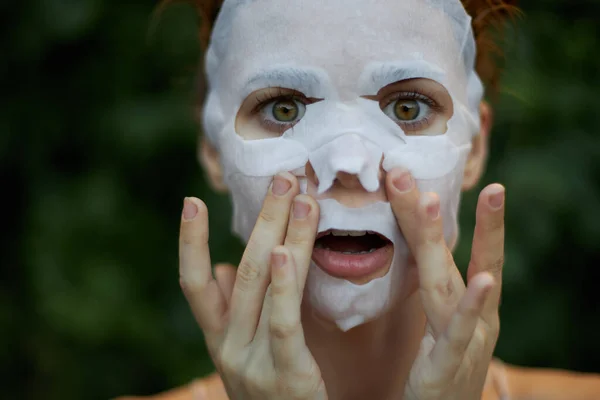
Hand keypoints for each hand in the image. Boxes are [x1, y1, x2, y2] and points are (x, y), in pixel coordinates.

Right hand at [178, 173, 326, 399]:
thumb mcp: (247, 353)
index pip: (193, 285)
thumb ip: (236, 312)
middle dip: (262, 220)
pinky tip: (288, 251)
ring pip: (262, 285)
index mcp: (219, 338)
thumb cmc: (274, 391)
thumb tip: (223, 268)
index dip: (189, 243)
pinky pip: (283, 322)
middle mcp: (228, 346)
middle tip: (282, 177)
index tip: (191, 201)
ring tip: (300, 198)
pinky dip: (284, 284)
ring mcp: (252, 361)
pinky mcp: (286, 375)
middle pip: (241, 270)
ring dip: (281, 236)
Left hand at [386, 168, 504, 399]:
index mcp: (464, 304)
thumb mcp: (440, 323)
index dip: (429, 209)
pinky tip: (483, 279)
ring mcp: (468, 339)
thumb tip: (417, 243)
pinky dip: (474, 305)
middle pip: (445, 257)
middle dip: (429, 213)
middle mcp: (473, 315)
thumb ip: (432, 285)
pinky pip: (460, 333)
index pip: (450, 250)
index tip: (414, 174)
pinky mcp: (451, 366)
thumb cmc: (443, 370)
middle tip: (405, 169)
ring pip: (449, 284)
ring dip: (441, 242)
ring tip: (435, 201)